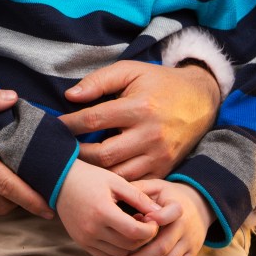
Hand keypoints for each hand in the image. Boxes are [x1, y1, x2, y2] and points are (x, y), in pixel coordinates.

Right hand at [55, 160, 160, 255]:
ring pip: (119, 254)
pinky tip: (119, 234)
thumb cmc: (90, 177)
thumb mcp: (116, 181)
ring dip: (130, 245)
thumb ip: (139, 197)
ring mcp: (85, 238)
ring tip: (132, 227)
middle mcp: (92, 229)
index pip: (135, 232)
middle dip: (143, 238)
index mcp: (103, 211)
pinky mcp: (81, 243)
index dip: (150, 230)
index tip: (153, 220)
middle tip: (145, 224)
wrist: (60, 180)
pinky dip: (117, 249)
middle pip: (129, 245)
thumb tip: (161, 212)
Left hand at [59, 61, 218, 179]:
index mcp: (139, 107)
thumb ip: (99, 81)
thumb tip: (70, 96)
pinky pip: (136, 184)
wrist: (200, 99)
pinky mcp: (165, 169)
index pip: (94, 120)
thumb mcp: (130, 70)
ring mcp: (159, 156)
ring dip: (95, 173)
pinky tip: (101, 177)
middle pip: (103, 154)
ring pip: (118, 175)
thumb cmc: (159, 82)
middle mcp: (150, 135)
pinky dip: (116, 184)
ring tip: (77, 165)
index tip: (55, 126)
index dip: (70, 125)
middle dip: (78, 154)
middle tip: (62, 151)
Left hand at [116, 180, 213, 255]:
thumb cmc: (169, 195)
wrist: (199, 204)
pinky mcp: (192, 254)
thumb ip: (139, 190)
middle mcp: (185, 227)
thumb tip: (116, 193)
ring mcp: (190, 243)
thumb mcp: (157, 186)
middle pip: (163, 247)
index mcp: (177, 207)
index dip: (154, 220)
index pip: (169, 214)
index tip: (132, 226)